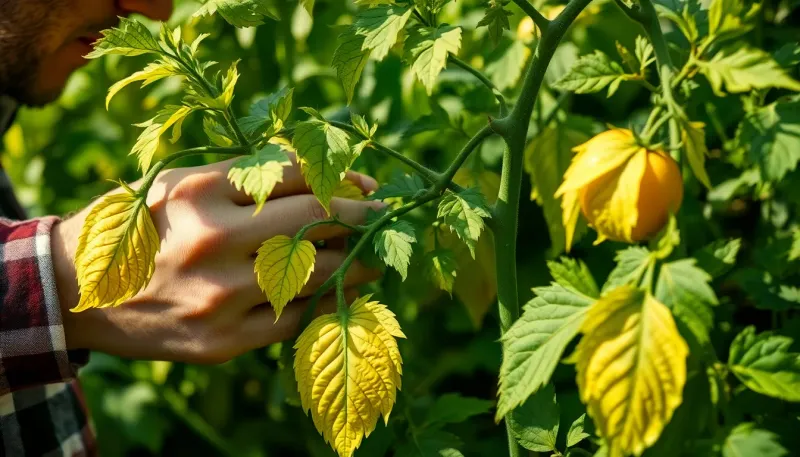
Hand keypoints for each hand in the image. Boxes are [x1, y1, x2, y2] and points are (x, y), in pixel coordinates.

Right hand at [51, 156, 382, 362]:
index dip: (342, 180)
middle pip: (316, 222)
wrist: (78, 292)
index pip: (295, 175)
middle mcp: (212, 241)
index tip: (365, 188)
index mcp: (201, 192)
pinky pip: (295, 320)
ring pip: (317, 276)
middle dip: (363, 217)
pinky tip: (339, 294)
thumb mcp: (179, 184)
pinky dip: (323, 304)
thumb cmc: (139, 228)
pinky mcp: (222, 341)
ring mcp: (219, 297)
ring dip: (359, 264)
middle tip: (384, 217)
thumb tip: (323, 176)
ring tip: (374, 257)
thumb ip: (245, 175)